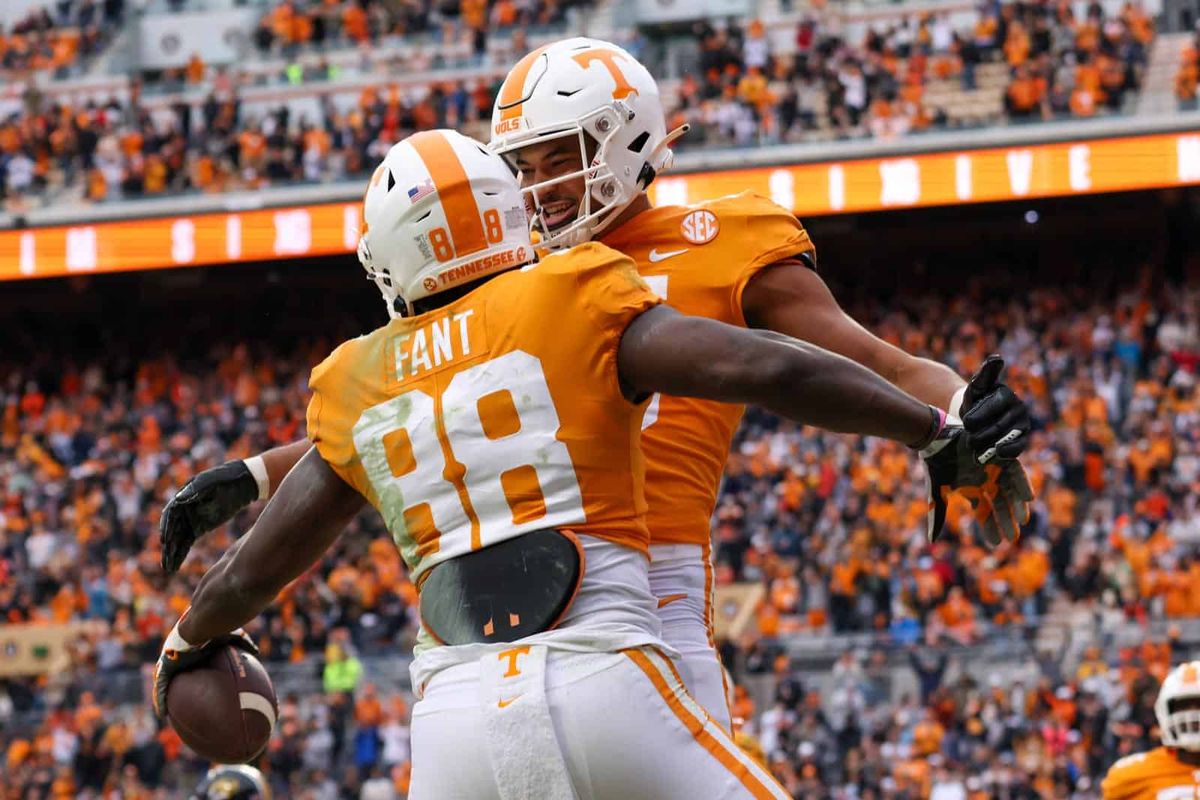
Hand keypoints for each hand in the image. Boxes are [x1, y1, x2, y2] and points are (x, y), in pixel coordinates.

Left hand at [153, 619, 258, 719]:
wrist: (205, 624)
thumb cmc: (219, 628)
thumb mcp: (234, 636)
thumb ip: (243, 644)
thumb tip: (255, 653)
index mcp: (193, 647)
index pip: (189, 661)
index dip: (189, 670)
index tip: (190, 680)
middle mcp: (179, 653)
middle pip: (173, 672)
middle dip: (172, 683)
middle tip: (175, 697)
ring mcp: (170, 658)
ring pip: (164, 681)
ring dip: (163, 694)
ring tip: (164, 712)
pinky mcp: (166, 665)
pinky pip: (161, 685)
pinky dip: (160, 699)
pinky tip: (162, 714)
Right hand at [161, 461, 259, 572]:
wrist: (242, 482)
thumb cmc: (225, 477)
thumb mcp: (211, 481)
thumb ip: (196, 489)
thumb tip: (178, 499)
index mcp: (183, 497)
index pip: (171, 515)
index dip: (166, 528)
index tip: (165, 541)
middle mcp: (183, 510)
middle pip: (173, 530)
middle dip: (168, 546)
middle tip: (165, 561)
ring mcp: (191, 520)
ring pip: (178, 539)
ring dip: (173, 553)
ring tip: (169, 569)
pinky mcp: (200, 528)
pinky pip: (187, 542)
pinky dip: (182, 553)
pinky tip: (176, 565)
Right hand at [919, 413, 1034, 546]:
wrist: (935, 437)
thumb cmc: (934, 463)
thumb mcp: (935, 493)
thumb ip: (936, 515)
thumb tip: (932, 541)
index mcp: (972, 490)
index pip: (984, 512)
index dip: (990, 527)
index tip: (997, 544)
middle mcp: (986, 482)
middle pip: (1000, 504)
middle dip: (1007, 521)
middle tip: (1013, 537)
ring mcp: (994, 470)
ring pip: (1010, 491)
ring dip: (1017, 505)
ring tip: (1022, 520)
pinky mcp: (1000, 457)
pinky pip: (1016, 472)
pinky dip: (1022, 484)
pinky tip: (1028, 498)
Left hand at [958, 355, 1031, 463]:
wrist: (977, 419)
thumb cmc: (975, 400)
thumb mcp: (975, 386)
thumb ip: (984, 374)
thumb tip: (996, 358)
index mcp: (1007, 395)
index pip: (993, 407)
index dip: (978, 416)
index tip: (965, 422)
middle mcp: (1019, 408)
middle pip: (998, 426)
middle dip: (979, 433)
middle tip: (967, 437)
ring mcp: (1022, 424)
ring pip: (1005, 438)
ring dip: (987, 445)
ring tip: (973, 446)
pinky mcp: (1022, 439)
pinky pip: (1017, 448)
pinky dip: (1004, 453)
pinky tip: (993, 454)